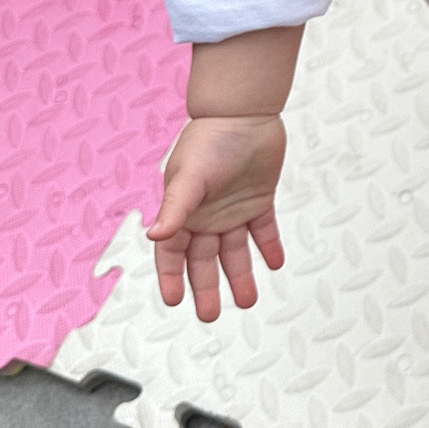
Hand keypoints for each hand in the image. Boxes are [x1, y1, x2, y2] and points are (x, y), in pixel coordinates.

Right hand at [147, 113, 286, 320]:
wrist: (246, 112)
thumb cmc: (210, 138)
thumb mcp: (189, 177)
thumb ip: (174, 208)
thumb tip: (154, 236)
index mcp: (183, 209)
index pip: (172, 253)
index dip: (171, 277)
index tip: (174, 300)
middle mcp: (206, 213)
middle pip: (204, 260)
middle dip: (206, 288)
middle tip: (210, 315)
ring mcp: (233, 208)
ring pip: (235, 251)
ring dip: (240, 275)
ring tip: (247, 301)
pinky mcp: (259, 199)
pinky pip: (263, 230)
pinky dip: (269, 247)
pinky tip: (274, 264)